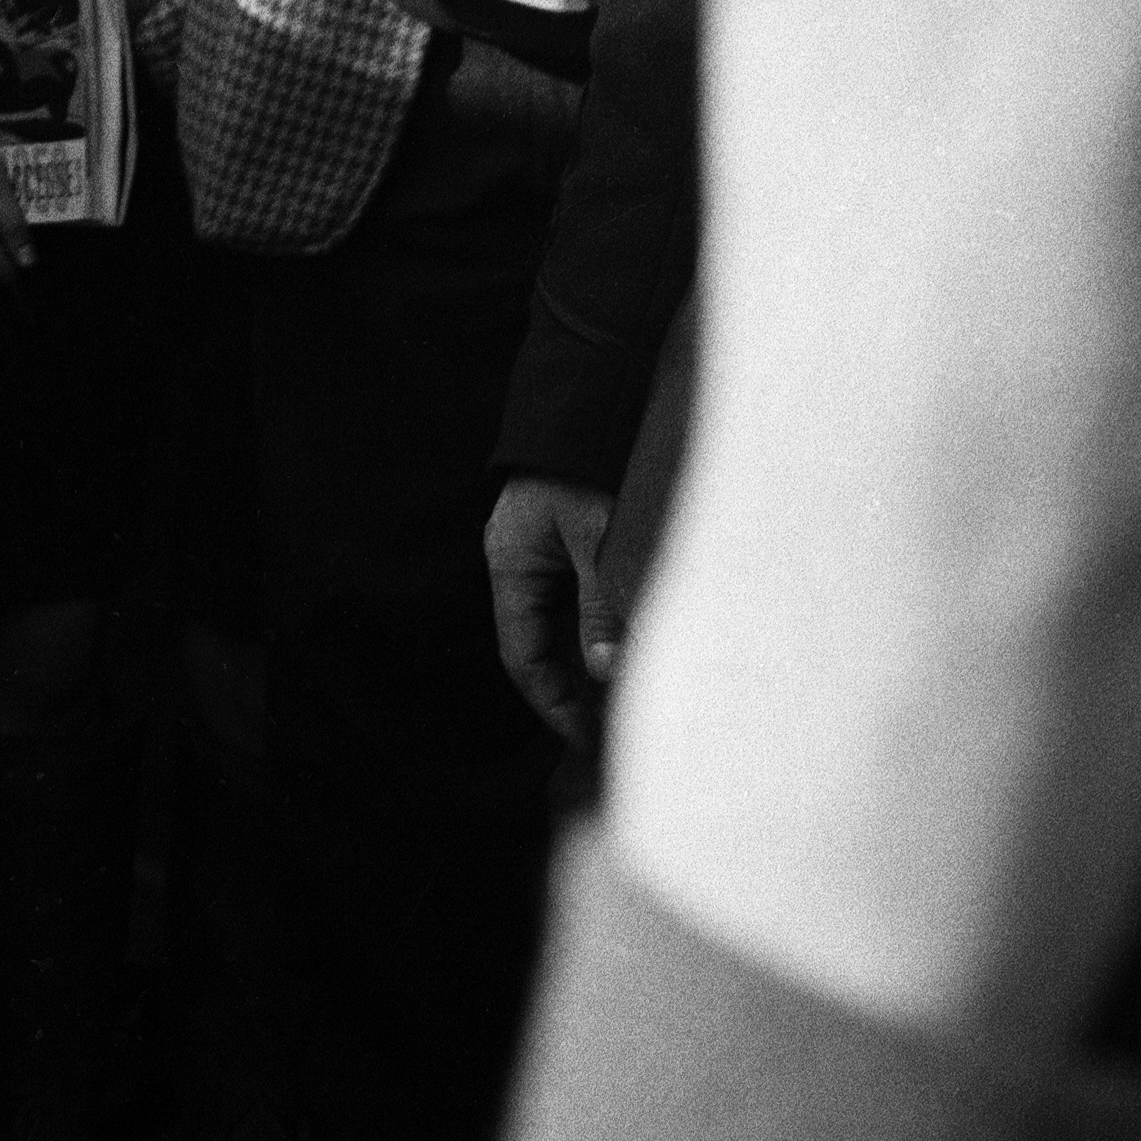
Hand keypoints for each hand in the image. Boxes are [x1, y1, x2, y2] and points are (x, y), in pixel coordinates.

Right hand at [484, 473, 623, 740]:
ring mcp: (544, 553)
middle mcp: (521, 564)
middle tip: (614, 736)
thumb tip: (606, 673)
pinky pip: (578, 605)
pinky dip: (599, 636)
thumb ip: (599, 605)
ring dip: (588, 666)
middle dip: (573, 693)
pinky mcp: (569, 543)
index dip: (552, 703)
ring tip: (628, 706)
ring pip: (561, 628)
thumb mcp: (595, 540)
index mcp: (512, 565)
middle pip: (540, 646)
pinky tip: (628, 656)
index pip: (521, 655)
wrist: (590, 398)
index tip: (587, 742)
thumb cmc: (586, 466)